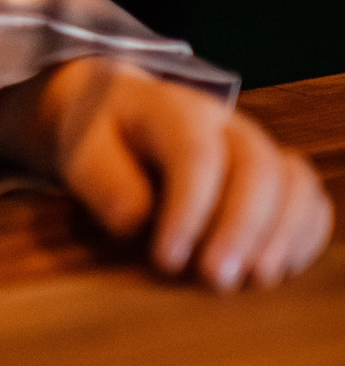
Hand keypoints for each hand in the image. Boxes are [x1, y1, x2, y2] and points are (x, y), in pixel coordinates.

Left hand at [0, 57, 332, 288]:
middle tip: (215, 279)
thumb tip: (138, 221)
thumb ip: (103, 182)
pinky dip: (305, 233)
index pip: (196, 155)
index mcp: (172, 109)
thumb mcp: (80, 150)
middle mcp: (226, 122)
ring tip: (254, 279)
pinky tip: (279, 267)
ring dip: (282, 236)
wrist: (117, 108)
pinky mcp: (276, 171)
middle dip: (241, 230)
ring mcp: (258, 144)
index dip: (189, 212)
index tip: (167, 260)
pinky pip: (309, 198)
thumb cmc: (99, 135)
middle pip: (257, 169)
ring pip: (293, 182)